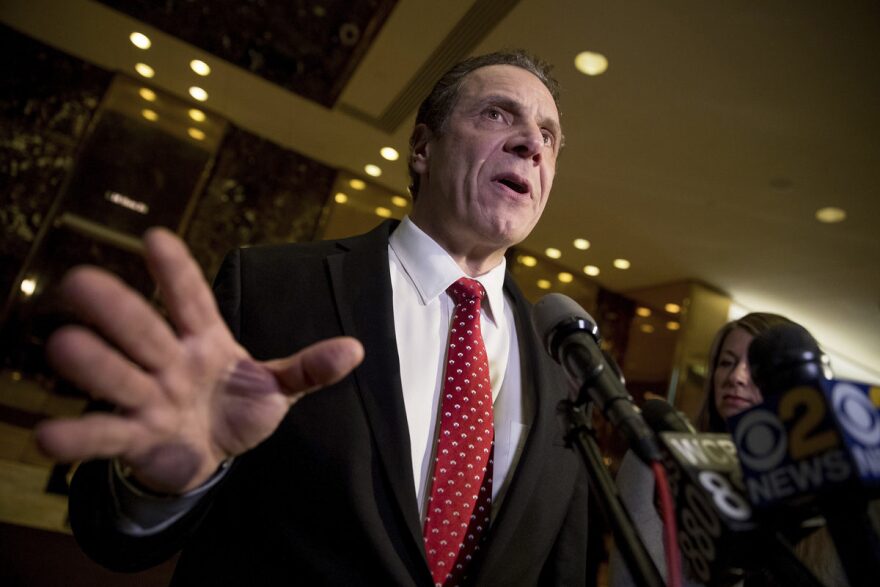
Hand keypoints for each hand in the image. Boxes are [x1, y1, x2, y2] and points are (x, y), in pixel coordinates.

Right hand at [36, 228, 362, 493]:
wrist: (211, 453)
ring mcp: (148, 398)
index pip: (191, 298)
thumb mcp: (276, 386)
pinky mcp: (135, 438)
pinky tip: (46, 436)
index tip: (156, 238)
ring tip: (63, 345)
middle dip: (117, 308)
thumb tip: (357, 350)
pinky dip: (78, 438)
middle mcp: (169, 360)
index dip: (176, 272)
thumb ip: (308, 369)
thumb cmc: (238, 406)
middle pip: (144, 330)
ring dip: (94, 363)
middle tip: (80, 280)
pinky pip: (104, 435)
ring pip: (118, 375)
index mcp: (206, 339)